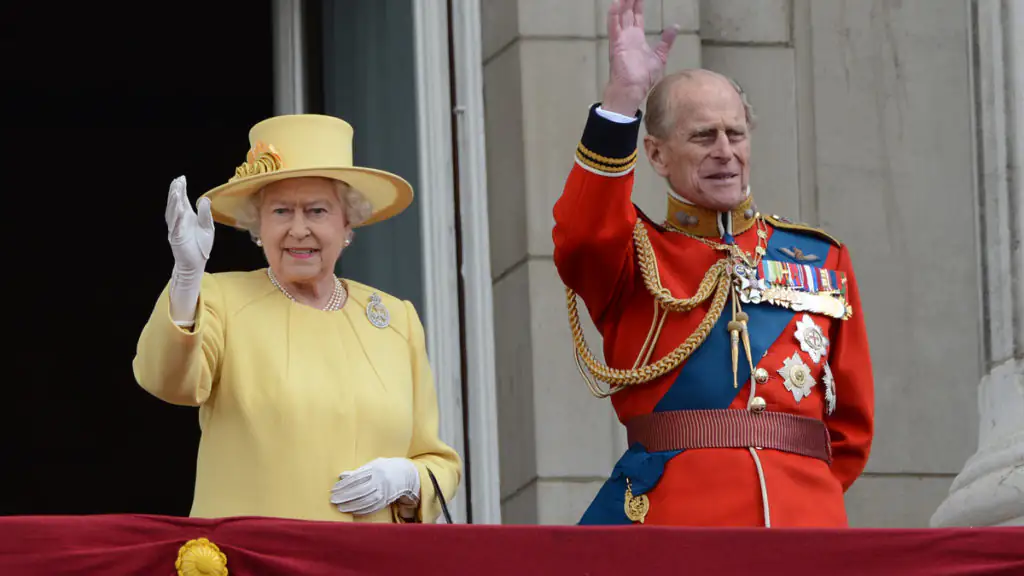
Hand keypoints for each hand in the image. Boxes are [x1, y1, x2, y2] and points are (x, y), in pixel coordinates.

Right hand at [165, 175, 214, 274]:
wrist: (196, 263)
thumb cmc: (200, 246)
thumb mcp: (207, 227)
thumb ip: (205, 214)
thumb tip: (205, 199)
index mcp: (187, 217)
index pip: (182, 200)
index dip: (181, 189)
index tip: (181, 178)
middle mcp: (179, 221)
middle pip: (175, 204)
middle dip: (175, 192)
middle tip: (177, 181)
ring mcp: (176, 229)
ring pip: (173, 213)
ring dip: (174, 202)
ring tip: (176, 191)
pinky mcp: (176, 238)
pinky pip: (175, 226)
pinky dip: (176, 217)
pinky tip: (179, 209)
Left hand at [330, 457, 420, 516]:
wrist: (406, 474)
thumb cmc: (385, 468)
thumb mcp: (373, 465)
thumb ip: (358, 471)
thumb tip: (342, 476)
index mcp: (376, 469)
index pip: (356, 478)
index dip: (344, 485)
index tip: (333, 490)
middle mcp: (381, 481)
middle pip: (360, 490)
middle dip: (345, 496)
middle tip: (333, 500)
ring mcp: (385, 491)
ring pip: (366, 501)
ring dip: (351, 505)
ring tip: (340, 507)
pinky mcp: (387, 500)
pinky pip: (373, 507)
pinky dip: (361, 510)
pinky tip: (352, 511)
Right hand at [602, 0, 678, 115]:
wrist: (633, 90)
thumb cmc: (643, 78)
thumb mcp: (659, 56)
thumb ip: (665, 42)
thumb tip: (674, 28)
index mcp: (636, 39)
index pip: (636, 16)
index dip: (638, 4)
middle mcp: (627, 36)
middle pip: (627, 12)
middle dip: (630, 0)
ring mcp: (620, 39)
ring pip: (620, 15)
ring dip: (622, 3)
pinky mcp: (616, 44)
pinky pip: (613, 26)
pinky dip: (614, 14)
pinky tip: (615, 3)